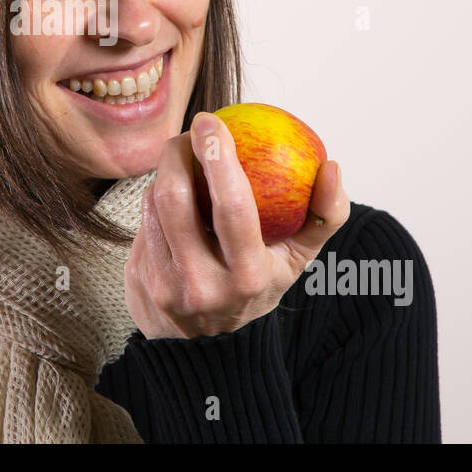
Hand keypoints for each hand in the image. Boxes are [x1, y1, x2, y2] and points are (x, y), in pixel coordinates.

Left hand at [124, 111, 350, 339]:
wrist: (207, 349)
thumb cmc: (258, 286)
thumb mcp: (297, 261)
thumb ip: (325, 215)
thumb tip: (332, 167)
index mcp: (247, 277)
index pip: (232, 208)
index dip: (218, 158)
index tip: (213, 122)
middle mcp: (201, 284)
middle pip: (176, 199)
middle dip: (179, 152)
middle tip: (192, 130)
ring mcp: (164, 285)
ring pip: (153, 205)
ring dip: (167, 172)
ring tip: (185, 157)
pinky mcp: (139, 281)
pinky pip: (142, 222)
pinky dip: (156, 198)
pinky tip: (172, 191)